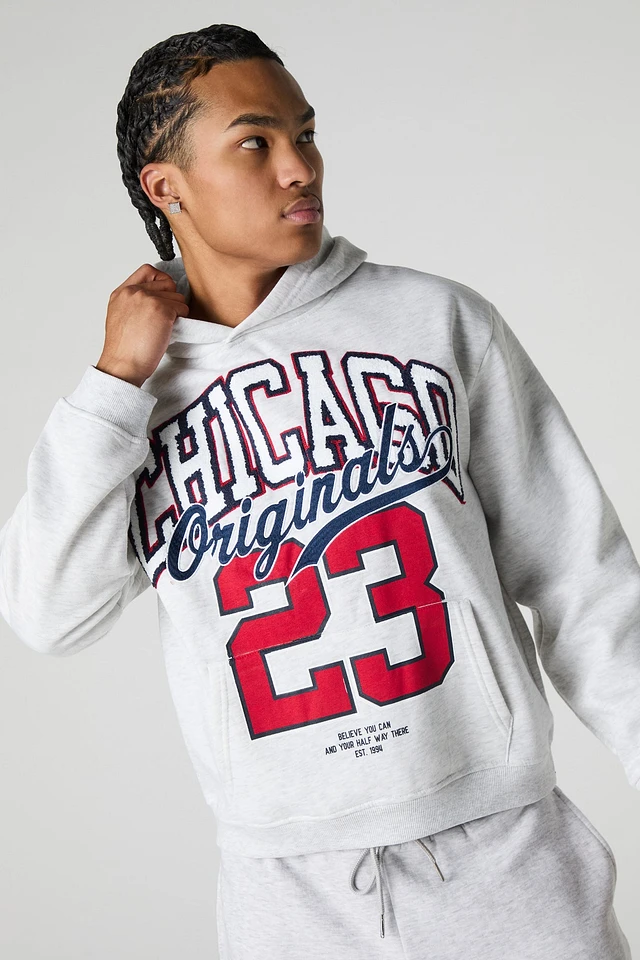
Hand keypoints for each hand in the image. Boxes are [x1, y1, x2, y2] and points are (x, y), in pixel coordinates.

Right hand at [95, 263, 189, 386]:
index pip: (148, 271)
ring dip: (176, 311)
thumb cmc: (124, 349)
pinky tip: (167, 331)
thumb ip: (134, 302)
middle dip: (170, 300)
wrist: (123, 365)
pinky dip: (180, 320)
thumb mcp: (120, 316)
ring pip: (177, 296)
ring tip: (162, 327)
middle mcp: (133, 292)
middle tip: (163, 318)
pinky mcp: (161, 310)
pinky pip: (183, 308)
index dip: (161, 282)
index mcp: (121, 293)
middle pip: (167, 283)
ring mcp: (147, 299)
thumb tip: (156, 297)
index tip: (162, 297)